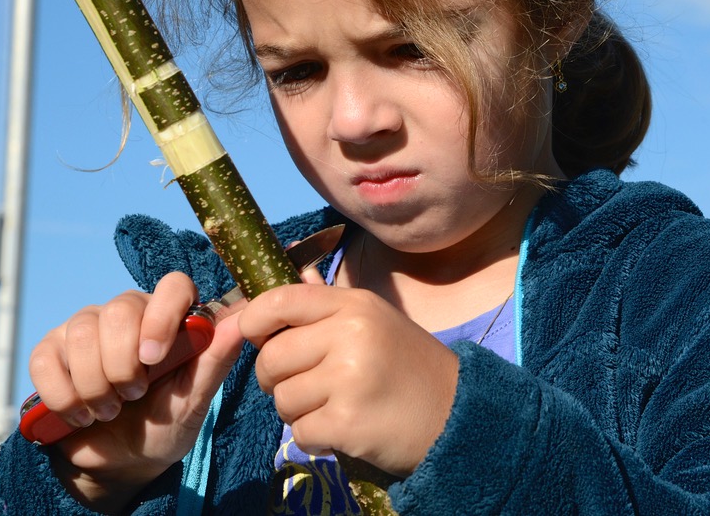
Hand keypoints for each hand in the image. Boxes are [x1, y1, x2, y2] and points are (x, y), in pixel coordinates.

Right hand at [27, 272, 245, 509]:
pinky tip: (78, 414)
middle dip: (123, 364)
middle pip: (119, 310)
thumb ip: (216, 359)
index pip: (172, 285)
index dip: (162, 315)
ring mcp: (85, 327)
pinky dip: (62, 394)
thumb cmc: (165, 423)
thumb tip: (246, 318)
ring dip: (95, 385)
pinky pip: (45, 359)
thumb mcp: (194, 401)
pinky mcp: (51, 350)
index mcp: (170, 317)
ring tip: (109, 411)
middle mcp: (128, 312)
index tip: (155, 358)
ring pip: (81, 333)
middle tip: (133, 396)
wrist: (121, 460)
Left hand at [239, 282, 459, 477]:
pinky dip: (315, 438)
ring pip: (282, 399)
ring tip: (334, 406)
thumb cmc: (409, 365)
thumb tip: (293, 272)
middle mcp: (350, 335)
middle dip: (277, 378)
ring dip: (299, 411)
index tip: (254, 335)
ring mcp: (347, 379)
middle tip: (309, 385)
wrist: (455, 413)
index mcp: (355, 305)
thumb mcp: (375, 320)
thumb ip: (328, 303)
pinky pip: (299, 432)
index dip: (253, 319)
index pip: (281, 300)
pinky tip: (343, 429)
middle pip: (272, 357)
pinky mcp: (346, 422)